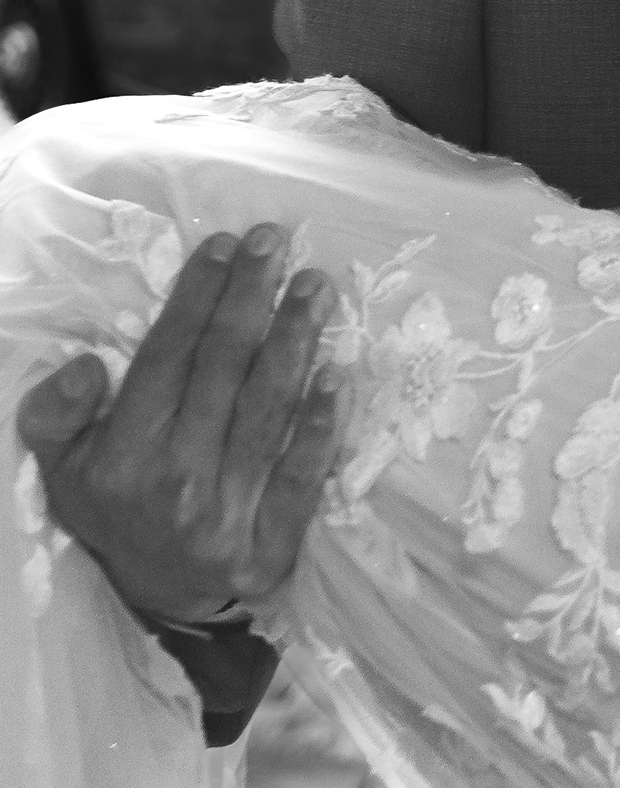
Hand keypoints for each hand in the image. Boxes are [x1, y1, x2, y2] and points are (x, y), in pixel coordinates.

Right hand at [15, 224, 343, 628]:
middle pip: (223, 369)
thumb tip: (84, 365)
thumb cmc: (119, 510)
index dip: (197, 295)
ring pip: (266, 408)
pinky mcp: (271, 546)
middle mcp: (175, 481)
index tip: (225, 244)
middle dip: (250, 296)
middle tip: (275, 241)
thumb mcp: (63, 468)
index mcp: (123, 457)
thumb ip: (55, 415)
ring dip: (295, 338)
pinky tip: (339, 372)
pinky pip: (302, 476)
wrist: (163, 601)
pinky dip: (321, 424)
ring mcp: (226, 515)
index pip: (168, 357)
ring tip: (315, 283)